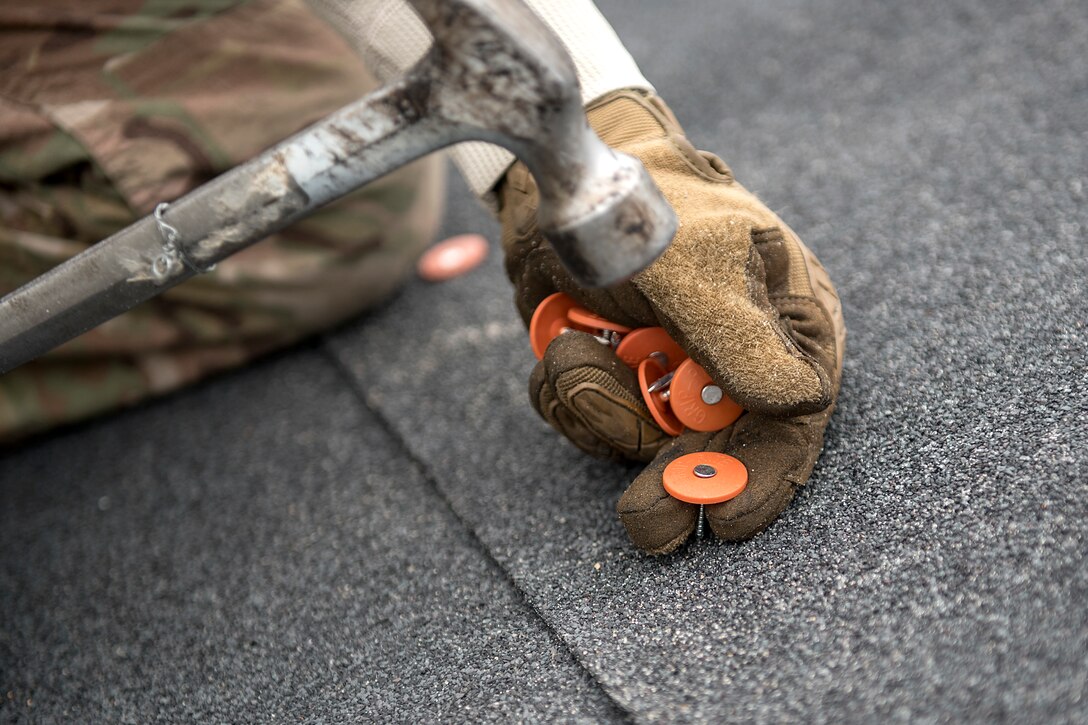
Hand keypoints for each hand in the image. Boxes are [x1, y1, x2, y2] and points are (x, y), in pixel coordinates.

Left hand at [498, 90, 843, 553]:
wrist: (560, 183)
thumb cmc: (646, 207)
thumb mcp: (694, 264)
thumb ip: (739, 335)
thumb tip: (800, 403)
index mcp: (783, 325)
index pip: (793, 419)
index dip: (763, 477)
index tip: (725, 520)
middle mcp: (735, 360)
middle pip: (718, 452)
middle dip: (674, 483)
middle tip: (646, 522)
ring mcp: (671, 374)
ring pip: (643, 441)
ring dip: (597, 406)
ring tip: (575, 348)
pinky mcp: (618, 378)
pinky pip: (591, 423)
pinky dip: (566, 396)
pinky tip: (560, 348)